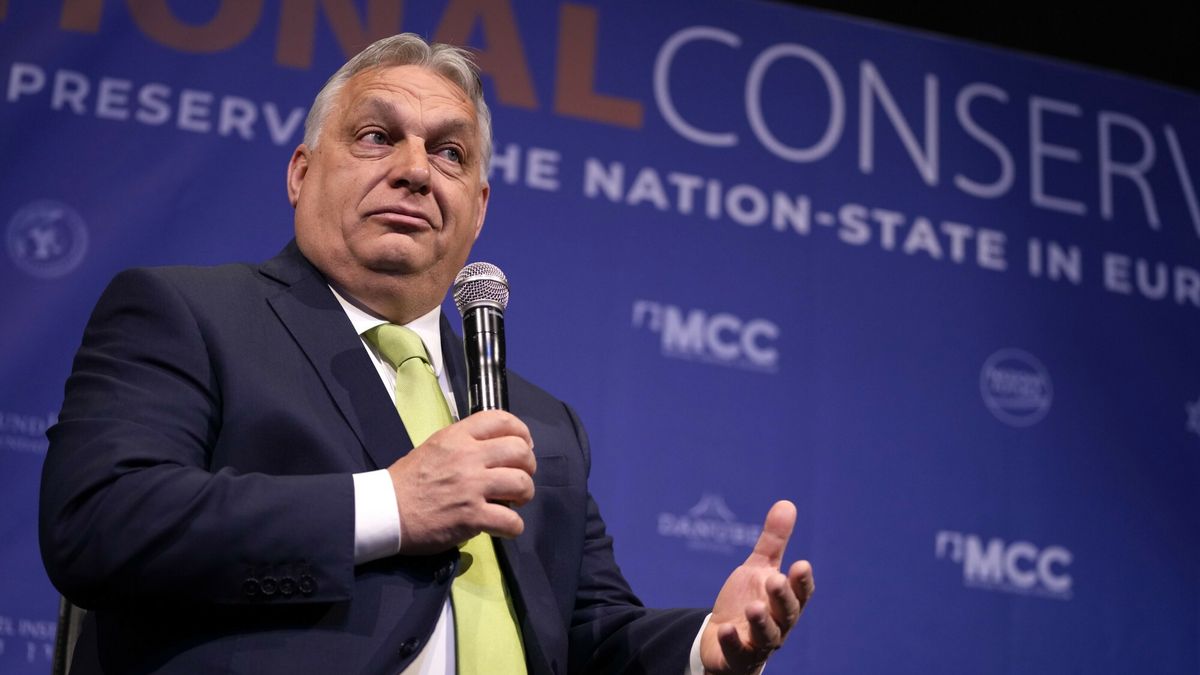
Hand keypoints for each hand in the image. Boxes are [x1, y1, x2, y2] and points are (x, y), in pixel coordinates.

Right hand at [386, 410, 535, 553]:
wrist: (385, 512)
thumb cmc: (408, 481)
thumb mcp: (435, 446)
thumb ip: (465, 443)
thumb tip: (496, 449)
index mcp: (457, 436)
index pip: (502, 420)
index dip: (522, 432)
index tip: (523, 445)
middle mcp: (468, 457)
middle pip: (520, 451)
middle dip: (528, 466)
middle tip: (519, 477)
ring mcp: (471, 487)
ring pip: (522, 484)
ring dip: (525, 495)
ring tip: (513, 502)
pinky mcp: (471, 517)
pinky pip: (511, 521)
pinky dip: (514, 526)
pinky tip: (504, 526)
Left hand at [700, 500, 814, 674]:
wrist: (723, 641)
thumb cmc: (748, 601)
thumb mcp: (759, 569)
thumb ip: (773, 541)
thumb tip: (787, 503)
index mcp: (785, 601)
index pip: (801, 593)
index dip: (802, 581)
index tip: (802, 565)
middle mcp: (778, 624)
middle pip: (786, 613)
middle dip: (782, 598)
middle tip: (775, 580)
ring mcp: (759, 643)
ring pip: (767, 636)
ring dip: (761, 622)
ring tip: (753, 607)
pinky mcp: (737, 657)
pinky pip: (738, 652)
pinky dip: (733, 642)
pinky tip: (725, 629)